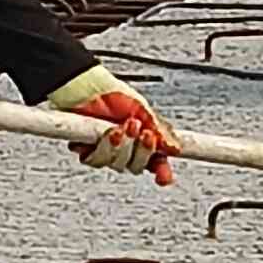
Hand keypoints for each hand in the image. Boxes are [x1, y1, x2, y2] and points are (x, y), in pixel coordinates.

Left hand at [47, 66, 176, 183]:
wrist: (89, 86)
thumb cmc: (114, 94)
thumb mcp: (144, 111)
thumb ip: (160, 131)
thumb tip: (175, 149)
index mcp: (142, 142)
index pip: (155, 163)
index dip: (161, 172)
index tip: (164, 176)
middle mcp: (125, 150)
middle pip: (137, 167)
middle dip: (142, 152)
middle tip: (145, 133)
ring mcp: (106, 152)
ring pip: (118, 165)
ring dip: (123, 146)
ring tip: (123, 126)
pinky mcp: (87, 151)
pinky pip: (97, 160)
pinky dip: (104, 147)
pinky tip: (108, 132)